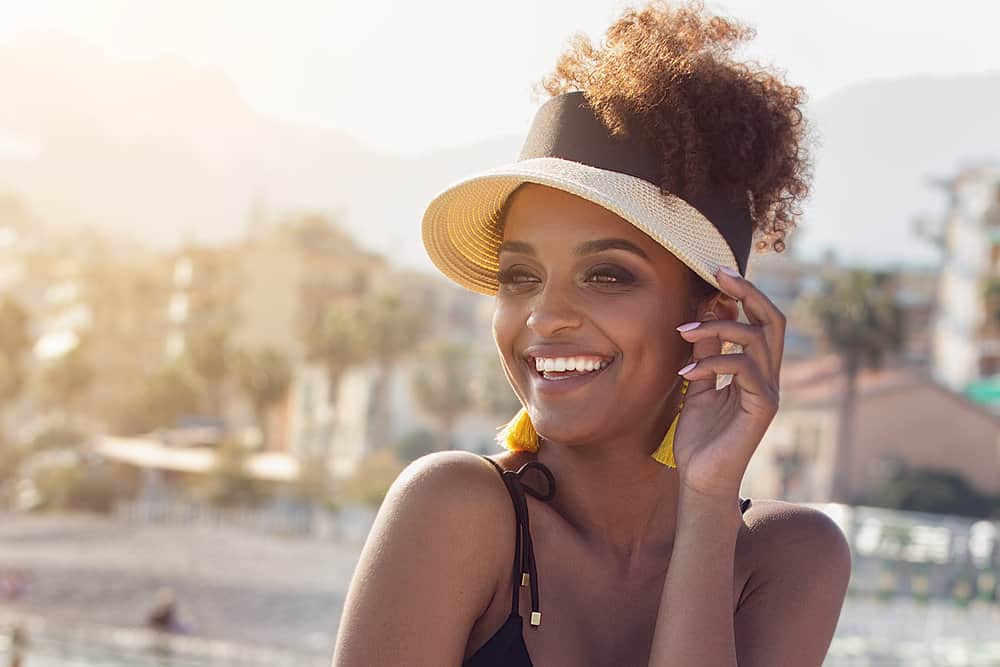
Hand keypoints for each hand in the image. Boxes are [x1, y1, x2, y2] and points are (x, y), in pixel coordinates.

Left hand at [671, 267, 783, 498]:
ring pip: (757, 339)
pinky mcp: (762, 409)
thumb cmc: (700, 437)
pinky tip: (686, 372)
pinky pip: (745, 370)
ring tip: (684, 331)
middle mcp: (769, 376)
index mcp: (756, 368)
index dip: (744, 293)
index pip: (761, 320)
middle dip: (748, 292)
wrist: (701, 480)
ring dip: (718, 328)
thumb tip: (706, 315)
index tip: (717, 272)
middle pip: (774, 320)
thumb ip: (706, 352)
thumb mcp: (697, 384)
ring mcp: (769, 392)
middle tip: (718, 275)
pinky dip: (714, 362)